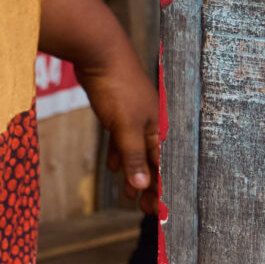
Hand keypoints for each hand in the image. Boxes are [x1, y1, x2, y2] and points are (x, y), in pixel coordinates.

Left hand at [77, 46, 161, 214]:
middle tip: (140, 208)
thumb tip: (142, 186)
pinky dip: (119, 153)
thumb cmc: (117, 88)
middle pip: (152, 162)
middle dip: (147, 185)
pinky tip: (112, 166)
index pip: (165, 167)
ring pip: (136, 151)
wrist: (99, 52)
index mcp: (160, 129)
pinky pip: (123, 138)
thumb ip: (133, 156)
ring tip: (126, 193)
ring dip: (132, 172)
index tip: (155, 211)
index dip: (161, 189)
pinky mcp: (119, 110)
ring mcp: (136, 116)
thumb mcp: (124, 126)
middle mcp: (153, 124)